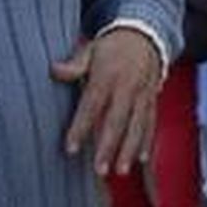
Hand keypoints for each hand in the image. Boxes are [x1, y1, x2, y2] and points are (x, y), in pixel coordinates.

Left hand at [51, 29, 161, 175]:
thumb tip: (54, 70)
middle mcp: (127, 87)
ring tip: (121, 171)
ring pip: (137, 126)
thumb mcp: (91, 49)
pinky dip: (147, 141)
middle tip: (99, 170)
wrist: (146, 35)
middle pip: (117, 121)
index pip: (92, 105)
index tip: (71, 149)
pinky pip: (151, 122)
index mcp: (107, 76)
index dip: (81, 128)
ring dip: (129, 150)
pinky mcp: (152, 99)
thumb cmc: (112, 46)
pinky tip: (141, 158)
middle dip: (108, 147)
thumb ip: (74, 64)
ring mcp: (142, 94)